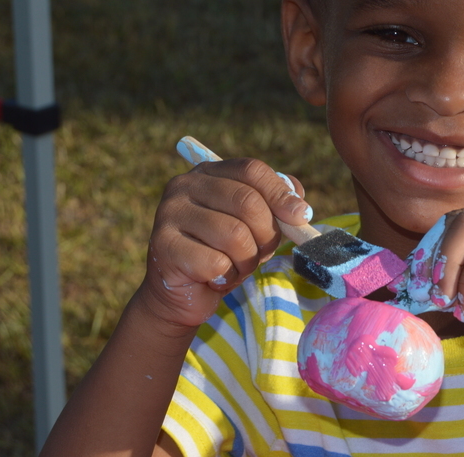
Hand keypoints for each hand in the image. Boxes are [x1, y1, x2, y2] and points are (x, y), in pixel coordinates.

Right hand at [140, 158, 311, 327]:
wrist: (182, 294)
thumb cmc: (224, 254)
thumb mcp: (255, 226)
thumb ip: (277, 207)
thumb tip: (300, 209)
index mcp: (209, 173)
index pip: (251, 170)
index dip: (280, 193)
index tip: (301, 217)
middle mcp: (184, 185)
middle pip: (247, 202)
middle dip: (267, 234)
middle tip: (263, 251)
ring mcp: (169, 214)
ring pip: (235, 235)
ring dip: (246, 260)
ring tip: (235, 266)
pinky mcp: (162, 246)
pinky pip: (216, 263)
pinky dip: (226, 276)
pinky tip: (215, 278)